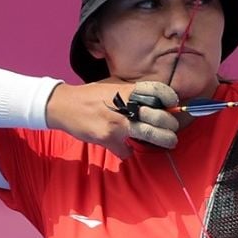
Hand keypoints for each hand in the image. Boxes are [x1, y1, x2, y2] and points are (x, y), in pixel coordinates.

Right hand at [45, 81, 180, 157]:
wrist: (64, 105)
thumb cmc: (92, 95)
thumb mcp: (114, 86)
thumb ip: (133, 93)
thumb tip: (156, 101)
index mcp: (128, 90)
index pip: (159, 90)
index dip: (170, 99)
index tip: (173, 105)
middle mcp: (126, 105)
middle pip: (160, 117)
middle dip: (170, 126)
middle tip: (172, 129)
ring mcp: (118, 121)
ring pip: (150, 134)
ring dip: (163, 140)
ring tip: (169, 142)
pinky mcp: (108, 137)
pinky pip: (126, 150)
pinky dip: (128, 152)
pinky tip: (126, 148)